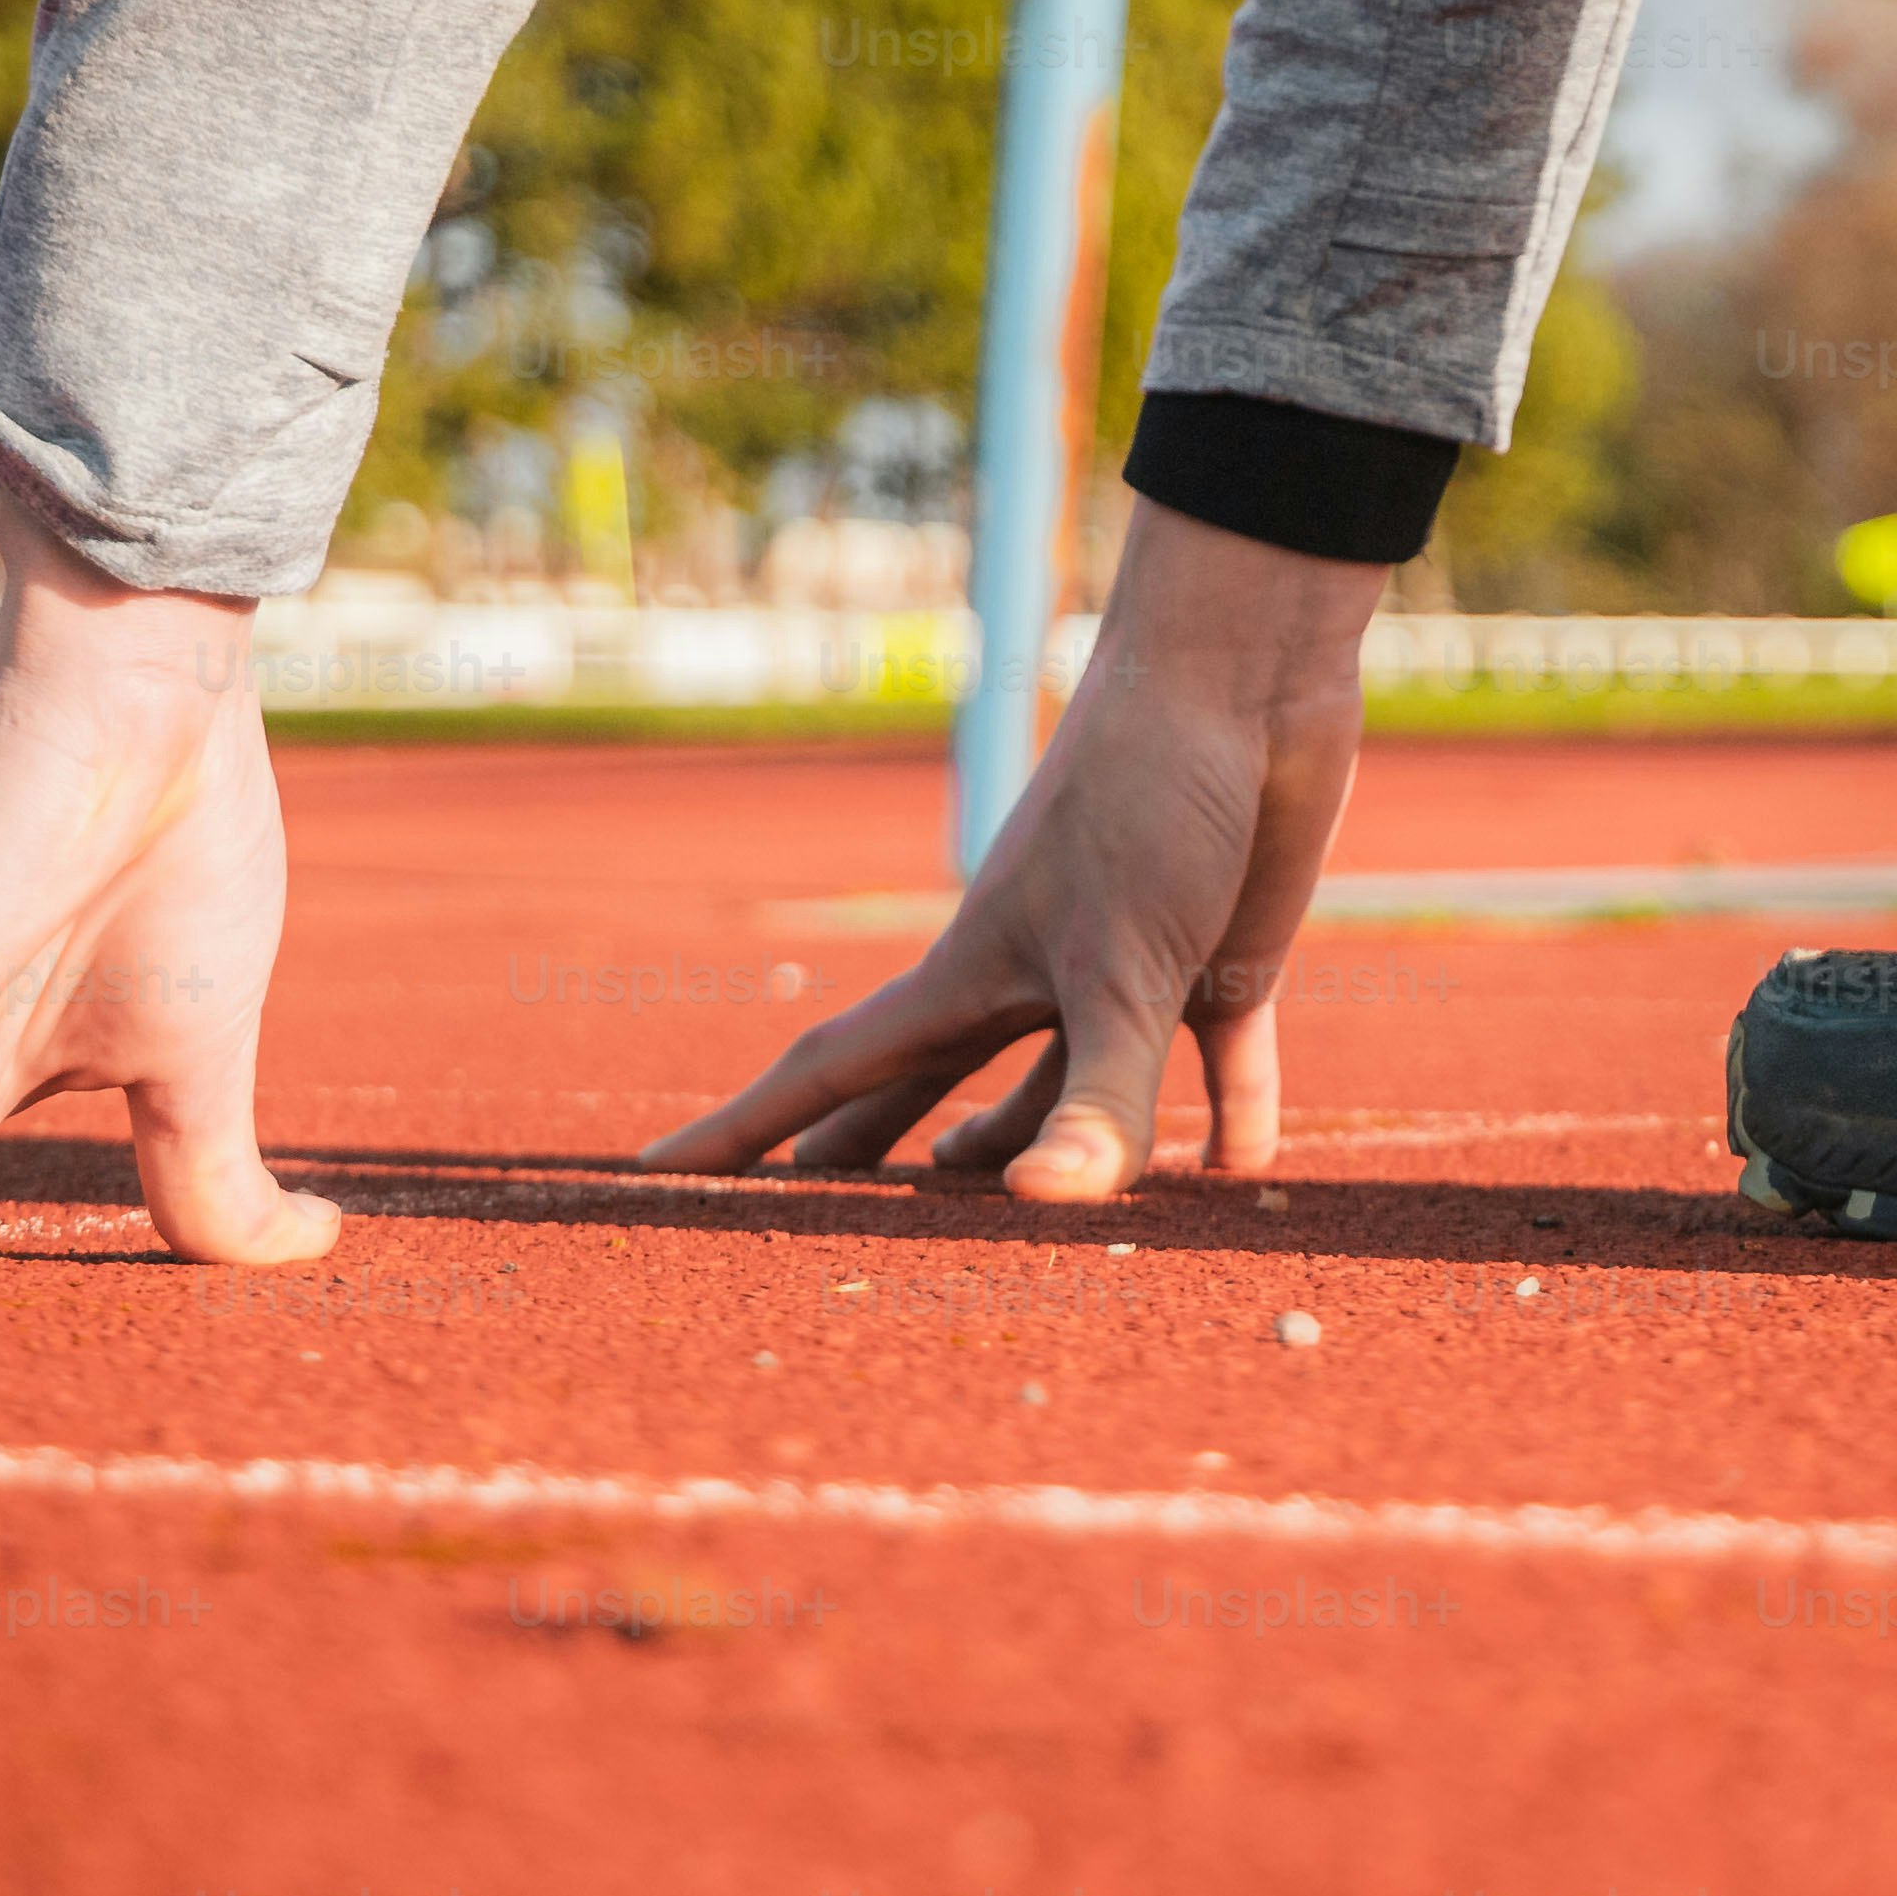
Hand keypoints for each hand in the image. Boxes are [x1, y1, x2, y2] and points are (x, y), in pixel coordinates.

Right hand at [647, 502, 1381, 1203]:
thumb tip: (1043, 1206)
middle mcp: (1033, 977)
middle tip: (815, 1220)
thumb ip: (1098, 1095)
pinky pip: (1221, 1061)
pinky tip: (1234, 1173)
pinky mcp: (1222, 962)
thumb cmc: (1152, 797)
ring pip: (1074, 1086)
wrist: (1245, 675)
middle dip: (875, 1152)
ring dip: (1047, 1142)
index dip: (741, 1133)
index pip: (830, 1074)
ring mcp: (1128, 970)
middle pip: (934, 1089)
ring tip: (1011, 1212)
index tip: (651, 1179)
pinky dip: (1230, 1116)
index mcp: (967, 974)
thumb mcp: (1123, 964)